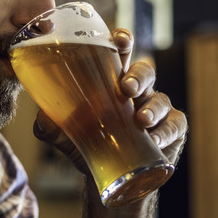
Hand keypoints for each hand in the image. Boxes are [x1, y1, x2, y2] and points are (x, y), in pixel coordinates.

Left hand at [32, 28, 187, 171]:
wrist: (106, 177)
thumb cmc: (88, 143)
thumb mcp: (64, 134)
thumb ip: (50, 126)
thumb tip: (43, 118)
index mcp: (111, 80)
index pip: (119, 53)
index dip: (122, 41)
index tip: (119, 40)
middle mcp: (136, 91)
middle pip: (144, 71)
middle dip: (138, 75)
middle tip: (126, 87)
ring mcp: (156, 110)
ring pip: (161, 99)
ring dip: (153, 107)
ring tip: (141, 119)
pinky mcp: (171, 131)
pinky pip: (175, 125)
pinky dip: (166, 131)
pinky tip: (154, 139)